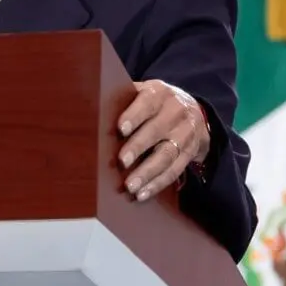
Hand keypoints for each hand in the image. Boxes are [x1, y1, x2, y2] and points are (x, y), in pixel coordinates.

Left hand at [117, 80, 209, 201]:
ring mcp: (185, 133)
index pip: (146, 103)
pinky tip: (143, 193)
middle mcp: (175, 112)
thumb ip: (123, 99)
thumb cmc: (154, 102)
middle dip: (138, 147)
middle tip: (121, 161)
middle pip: (156, 131)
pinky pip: (175, 170)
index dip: (133, 116)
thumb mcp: (143, 92)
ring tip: (131, 186)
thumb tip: (92, 110)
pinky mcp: (190, 152)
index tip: (120, 129)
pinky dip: (158, 183)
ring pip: (167, 155)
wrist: (193, 109)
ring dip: (148, 173)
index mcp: (159, 93)